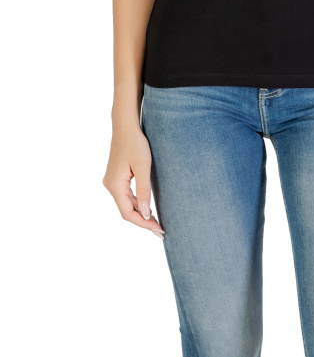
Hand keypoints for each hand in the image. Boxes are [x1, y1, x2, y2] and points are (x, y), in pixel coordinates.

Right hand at [103, 117, 164, 238]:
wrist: (126, 126)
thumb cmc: (136, 143)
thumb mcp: (143, 167)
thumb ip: (143, 190)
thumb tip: (145, 214)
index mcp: (115, 185)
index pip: (127, 213)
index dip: (143, 224)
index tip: (158, 229)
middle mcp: (110, 185)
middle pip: (126, 210)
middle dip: (143, 221)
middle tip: (160, 230)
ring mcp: (112, 181)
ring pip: (126, 204)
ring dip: (140, 213)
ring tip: (156, 222)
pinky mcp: (117, 177)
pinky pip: (126, 196)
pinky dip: (137, 203)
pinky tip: (147, 208)